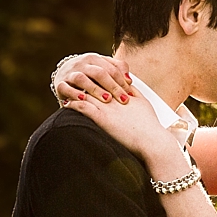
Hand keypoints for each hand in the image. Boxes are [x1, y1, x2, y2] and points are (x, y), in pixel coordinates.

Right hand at [54, 53, 132, 104]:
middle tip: (123, 99)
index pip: (111, 68)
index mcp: (94, 59)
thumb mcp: (103, 68)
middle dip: (113, 87)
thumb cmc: (89, 74)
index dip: (122, 81)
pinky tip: (83, 99)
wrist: (64, 74)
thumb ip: (117, 70)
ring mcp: (70, 73)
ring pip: (82, 79)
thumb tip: (129, 80)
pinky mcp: (60, 84)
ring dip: (95, 89)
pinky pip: (65, 87)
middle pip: (99, 73)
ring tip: (107, 100)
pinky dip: (73, 93)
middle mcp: (82, 64)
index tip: (131, 94)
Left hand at [66, 84, 181, 168]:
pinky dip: (74, 104)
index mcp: (122, 92)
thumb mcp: (143, 103)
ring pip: (86, 93)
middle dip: (82, 80)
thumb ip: (134, 93)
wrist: (151, 141)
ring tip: (65, 91)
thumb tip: (128, 85)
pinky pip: (83, 107)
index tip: (86, 75)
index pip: (105, 79)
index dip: (95, 77)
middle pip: (93, 82)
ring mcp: (107, 107)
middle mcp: (113, 97)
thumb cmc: (149, 126)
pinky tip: (67, 104)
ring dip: (74, 91)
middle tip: (71, 79)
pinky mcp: (102, 118)